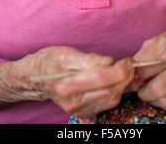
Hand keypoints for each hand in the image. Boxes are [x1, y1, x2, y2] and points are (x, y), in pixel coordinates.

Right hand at [15, 46, 133, 118]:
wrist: (36, 78)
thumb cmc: (50, 61)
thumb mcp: (66, 53)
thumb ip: (89, 59)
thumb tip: (109, 61)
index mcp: (66, 84)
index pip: (101, 78)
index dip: (119, 69)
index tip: (127, 60)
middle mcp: (72, 101)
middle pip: (109, 90)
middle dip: (124, 77)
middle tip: (129, 64)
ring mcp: (77, 110)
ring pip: (111, 99)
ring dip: (122, 85)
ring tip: (123, 70)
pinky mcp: (82, 113)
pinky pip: (106, 105)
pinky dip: (115, 92)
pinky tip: (115, 81)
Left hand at [128, 30, 165, 112]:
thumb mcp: (157, 41)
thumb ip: (142, 55)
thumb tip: (128, 72)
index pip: (143, 70)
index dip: (134, 77)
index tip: (132, 79)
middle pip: (154, 90)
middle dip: (142, 92)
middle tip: (141, 88)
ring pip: (163, 101)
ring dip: (153, 99)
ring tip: (152, 90)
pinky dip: (165, 103)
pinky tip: (164, 93)